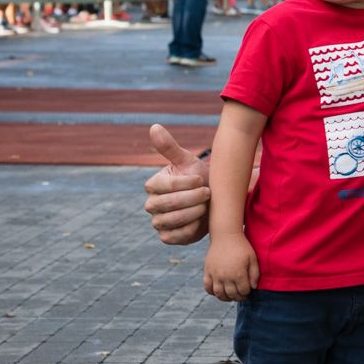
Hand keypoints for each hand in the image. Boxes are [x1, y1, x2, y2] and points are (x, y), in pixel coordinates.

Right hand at [144, 124, 211, 244]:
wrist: (212, 202)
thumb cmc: (198, 179)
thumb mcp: (188, 162)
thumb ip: (170, 147)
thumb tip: (154, 126)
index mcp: (153, 185)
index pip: (163, 185)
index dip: (185, 183)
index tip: (202, 178)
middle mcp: (151, 205)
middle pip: (167, 204)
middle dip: (192, 198)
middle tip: (208, 192)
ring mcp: (158, 222)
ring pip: (171, 220)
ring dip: (193, 212)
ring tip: (207, 205)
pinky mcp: (168, 237)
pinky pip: (175, 236)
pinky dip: (191, 229)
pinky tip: (203, 219)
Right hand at [204, 233, 257, 301]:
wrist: (225, 235)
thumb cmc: (242, 246)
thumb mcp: (253, 258)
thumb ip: (255, 274)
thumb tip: (253, 288)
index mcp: (238, 274)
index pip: (243, 291)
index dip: (247, 293)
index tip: (248, 290)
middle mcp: (226, 276)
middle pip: (232, 294)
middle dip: (238, 297)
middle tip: (241, 295)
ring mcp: (215, 274)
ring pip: (219, 294)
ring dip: (226, 298)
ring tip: (231, 295)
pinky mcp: (207, 271)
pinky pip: (207, 287)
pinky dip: (212, 292)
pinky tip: (219, 290)